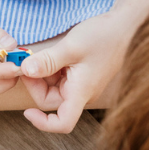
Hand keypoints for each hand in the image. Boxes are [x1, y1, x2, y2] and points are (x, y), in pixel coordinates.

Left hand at [19, 11, 131, 132]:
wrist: (123, 26)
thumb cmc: (103, 37)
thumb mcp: (71, 47)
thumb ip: (47, 61)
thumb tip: (24, 70)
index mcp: (81, 93)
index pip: (63, 123)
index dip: (43, 123)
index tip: (27, 111)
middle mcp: (81, 93)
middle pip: (50, 101)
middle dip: (35, 84)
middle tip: (25, 63)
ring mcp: (80, 84)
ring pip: (52, 88)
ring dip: (40, 74)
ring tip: (36, 55)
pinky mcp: (79, 75)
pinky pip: (58, 78)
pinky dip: (48, 68)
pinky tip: (47, 54)